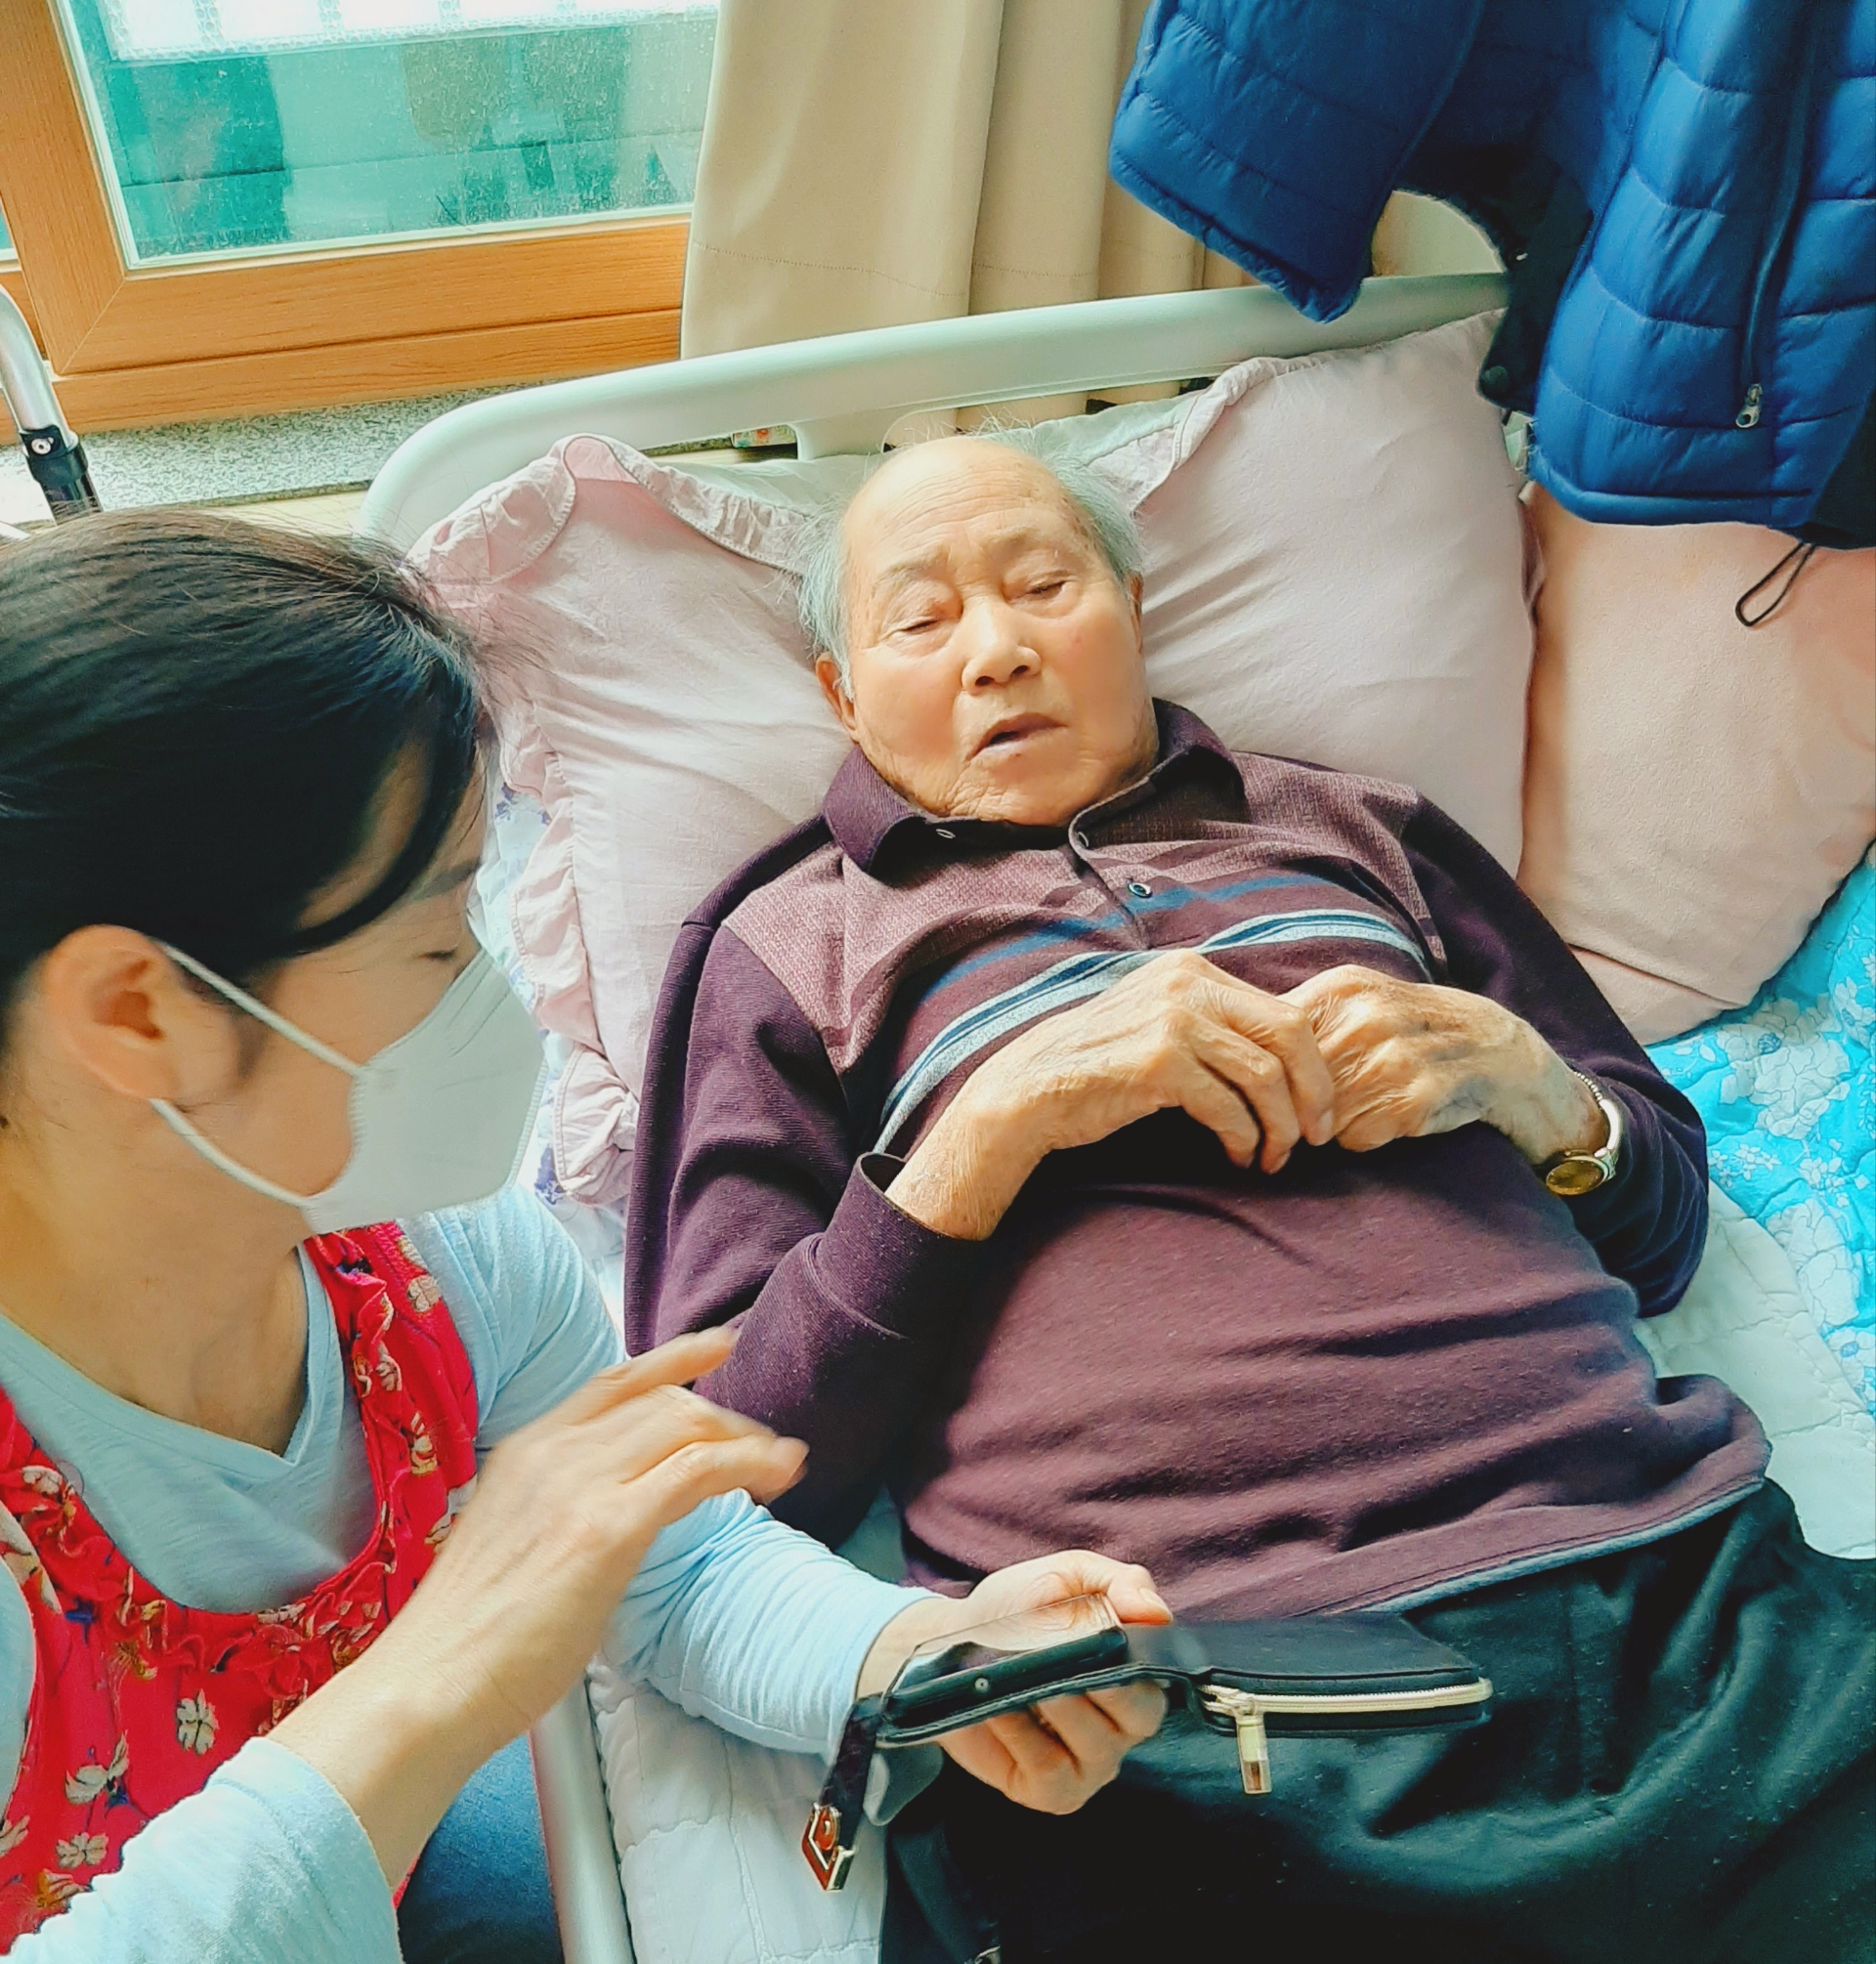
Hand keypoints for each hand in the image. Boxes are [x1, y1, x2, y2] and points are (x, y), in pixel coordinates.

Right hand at [271, 1328, 805, 1878]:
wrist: (427, 1686)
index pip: (614, 1383)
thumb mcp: (513, 1542)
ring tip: (783, 1465)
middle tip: (763, 1449)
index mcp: (526, 1450)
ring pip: (686, 1425)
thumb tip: (613, 1515)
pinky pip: (696, 1471)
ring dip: (746, 1440)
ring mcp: (579, 1485)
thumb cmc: (468, 1640)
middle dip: (724, 1419)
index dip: (675, 1358)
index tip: (720, 1345)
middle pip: (663, 1402)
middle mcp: (553, 1452)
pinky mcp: (606, 1529)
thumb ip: (561, 1510)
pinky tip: (776, 1476)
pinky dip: (747, 1464)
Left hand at [860, 1550, 1172, 1816]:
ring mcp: (1087, 1765)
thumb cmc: (1015, 1611)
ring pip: (1095, 1744)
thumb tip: (1157, 1612)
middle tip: (1067, 1661)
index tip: (1108, 1634)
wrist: (948, 1646)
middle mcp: (1120, 1728)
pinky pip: (1050, 1768)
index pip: (1158, 1678)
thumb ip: (1119, 1583)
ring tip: (1024, 1678)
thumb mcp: (1066, 1577)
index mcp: (1133, 1678)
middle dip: (1105, 1686)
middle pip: (1140, 1716)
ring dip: (1058, 1705)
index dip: (1139, 1658)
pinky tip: (1001, 1706)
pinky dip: (1024, 1734)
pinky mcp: (1050, 1792)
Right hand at [890, 950, 1337, 1238]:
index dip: (1315, 1067)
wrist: (1029, 1091)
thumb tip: (1291, 1056)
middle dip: (1314, 1094)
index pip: (1285, 1012)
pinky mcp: (1158, 1062)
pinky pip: (1228, 1106)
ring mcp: (1172, 1019)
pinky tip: (1238, 1157)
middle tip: (1317, 1138)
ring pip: (1265, 1076)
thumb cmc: (1100, 1067)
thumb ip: (1214, 1025)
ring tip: (1273, 1159)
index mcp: (1192, 971)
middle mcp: (1187, 984)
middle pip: (1289, 1036)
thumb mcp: (1160, 1024)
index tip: (1319, 1111)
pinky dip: (1243, 1138)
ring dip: (1280, 1127)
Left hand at [1284, 964, 1605, 1164]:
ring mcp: (1397, 1056)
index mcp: (1344, 987)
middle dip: (1297, 1107)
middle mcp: (1369, 1015)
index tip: (1267, 1088)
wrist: (1499, 1051)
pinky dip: (1366, 1139)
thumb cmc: (1410, 1032)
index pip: (1270, 1041)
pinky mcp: (1420, 1098)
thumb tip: (1227, 1044)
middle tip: (1320, 1110)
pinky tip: (1391, 1118)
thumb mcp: (1357, 1004)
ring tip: (1365, 1106)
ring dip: (1334, 1126)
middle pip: (1292, 1086)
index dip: (1265, 1074)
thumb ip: (1297, 1019)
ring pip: (1322, 1118)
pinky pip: (1358, 1139)